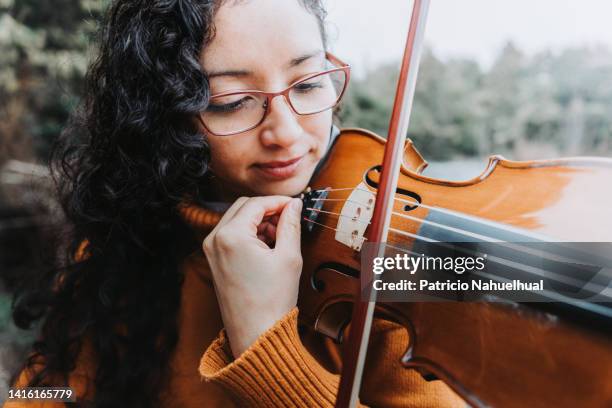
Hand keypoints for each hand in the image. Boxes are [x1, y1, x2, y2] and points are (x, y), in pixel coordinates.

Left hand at [202, 196, 302, 357]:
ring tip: (280, 237)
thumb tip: (294, 206)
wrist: (256, 334)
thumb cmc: (272, 301)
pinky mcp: (214, 260)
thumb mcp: (289, 257)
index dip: (279, 201)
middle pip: (243, 207)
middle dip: (267, 209)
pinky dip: (249, 233)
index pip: (257, 203)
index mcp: (231, 236)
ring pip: (236, 219)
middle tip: (289, 218)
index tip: (296, 204)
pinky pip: (231, 234)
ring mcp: (211, 250)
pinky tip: (267, 246)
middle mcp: (215, 239)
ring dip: (258, 221)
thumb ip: (291, 224)